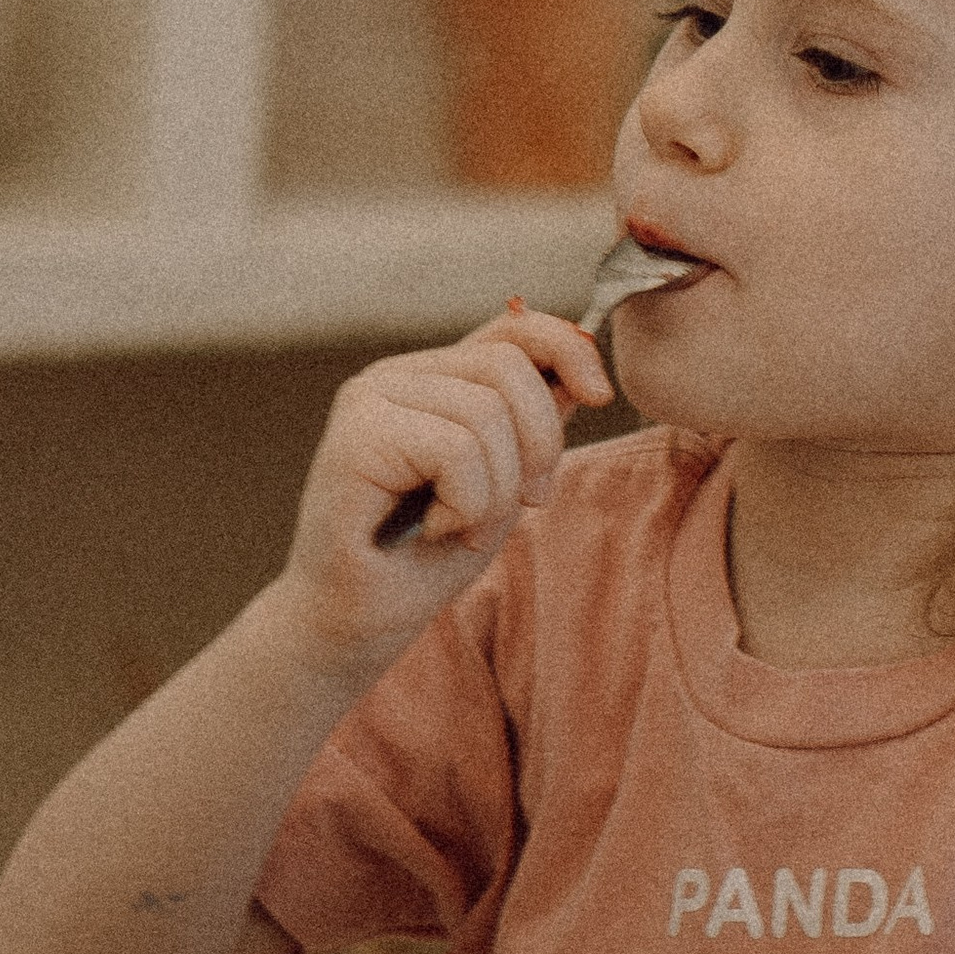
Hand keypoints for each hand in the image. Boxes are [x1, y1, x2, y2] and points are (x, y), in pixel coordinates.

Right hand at [278, 304, 612, 672]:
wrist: (352, 626)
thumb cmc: (424, 561)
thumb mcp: (502, 484)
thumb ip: (530, 427)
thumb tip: (582, 374)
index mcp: (430, 377)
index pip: (513, 327)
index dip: (567, 348)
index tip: (602, 396)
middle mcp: (394, 376)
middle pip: (508, 367)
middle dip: (539, 444)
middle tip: (523, 504)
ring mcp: (368, 399)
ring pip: (486, 413)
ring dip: (497, 491)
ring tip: (465, 527)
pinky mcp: (355, 435)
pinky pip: (456, 449)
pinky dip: (467, 504)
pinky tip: (435, 530)